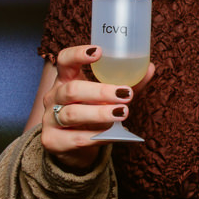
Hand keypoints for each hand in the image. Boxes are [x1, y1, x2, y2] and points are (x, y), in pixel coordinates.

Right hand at [39, 45, 153, 169]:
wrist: (73, 147)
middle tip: (125, 93)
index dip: (78, 54)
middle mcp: (54, 96)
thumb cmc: (92, 115)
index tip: (99, 51)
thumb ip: (126, 84)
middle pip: (72, 89)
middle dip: (101, 91)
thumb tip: (149, 68)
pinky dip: (97, 136)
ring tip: (122, 112)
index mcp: (65, 79)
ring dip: (99, 113)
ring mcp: (49, 119)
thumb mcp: (107, 97)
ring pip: (72, 114)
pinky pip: (76, 138)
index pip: (64, 60)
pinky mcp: (52, 141)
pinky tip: (112, 133)